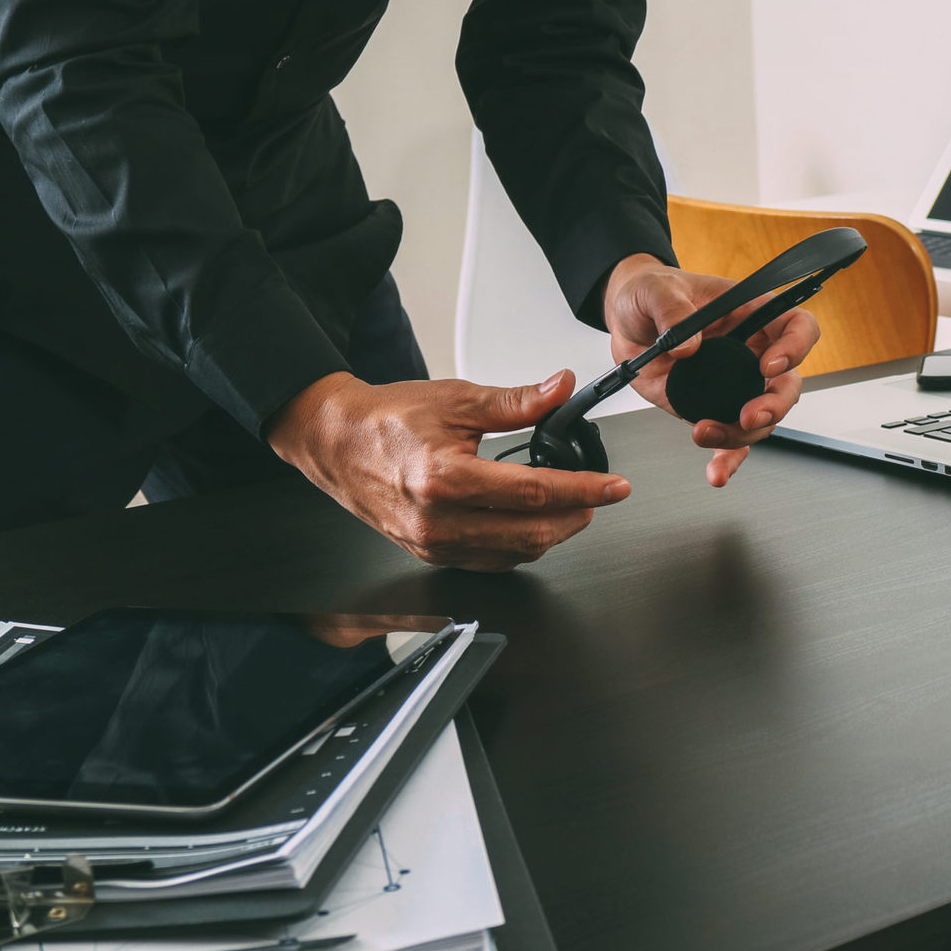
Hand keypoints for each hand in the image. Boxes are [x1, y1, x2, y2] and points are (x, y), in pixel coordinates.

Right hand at [268, 370, 630, 571]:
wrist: (336, 443)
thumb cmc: (388, 420)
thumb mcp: (456, 399)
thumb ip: (516, 401)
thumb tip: (560, 389)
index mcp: (445, 478)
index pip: (534, 492)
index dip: (584, 490)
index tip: (614, 486)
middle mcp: (438, 520)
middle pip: (531, 533)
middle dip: (576, 516)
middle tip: (598, 496)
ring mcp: (433, 544)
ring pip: (515, 554)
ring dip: (552, 533)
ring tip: (572, 506)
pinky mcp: (430, 554)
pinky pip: (490, 561)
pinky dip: (521, 545)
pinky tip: (533, 522)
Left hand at [602, 254, 821, 486]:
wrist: (628, 321)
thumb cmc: (650, 294)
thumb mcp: (654, 291)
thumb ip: (671, 311)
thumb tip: (687, 347)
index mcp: (751, 314)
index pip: (797, 327)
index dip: (796, 346)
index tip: (769, 365)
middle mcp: (751, 352)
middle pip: (787, 383)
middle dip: (774, 405)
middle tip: (749, 416)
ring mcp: (734, 384)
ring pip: (762, 419)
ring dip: (741, 434)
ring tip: (705, 433)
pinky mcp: (712, 408)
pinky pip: (731, 440)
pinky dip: (727, 460)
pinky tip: (716, 473)